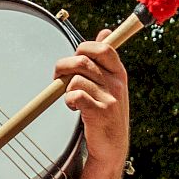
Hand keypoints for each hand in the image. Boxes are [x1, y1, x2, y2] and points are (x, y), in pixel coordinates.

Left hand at [55, 31, 130, 167]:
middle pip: (82, 61)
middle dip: (64, 66)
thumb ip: (105, 59)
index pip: (103, 47)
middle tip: (59, 76)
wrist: (111, 148)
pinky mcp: (100, 113)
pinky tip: (73, 107)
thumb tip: (104, 31)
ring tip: (71, 98)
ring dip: (65, 88)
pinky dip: (69, 100)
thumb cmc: (106, 112)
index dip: (84, 49)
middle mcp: (116, 84)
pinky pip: (75, 95)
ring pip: (75, 79)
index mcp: (119, 73)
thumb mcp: (111, 83)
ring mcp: (110, 98)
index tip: (76, 59)